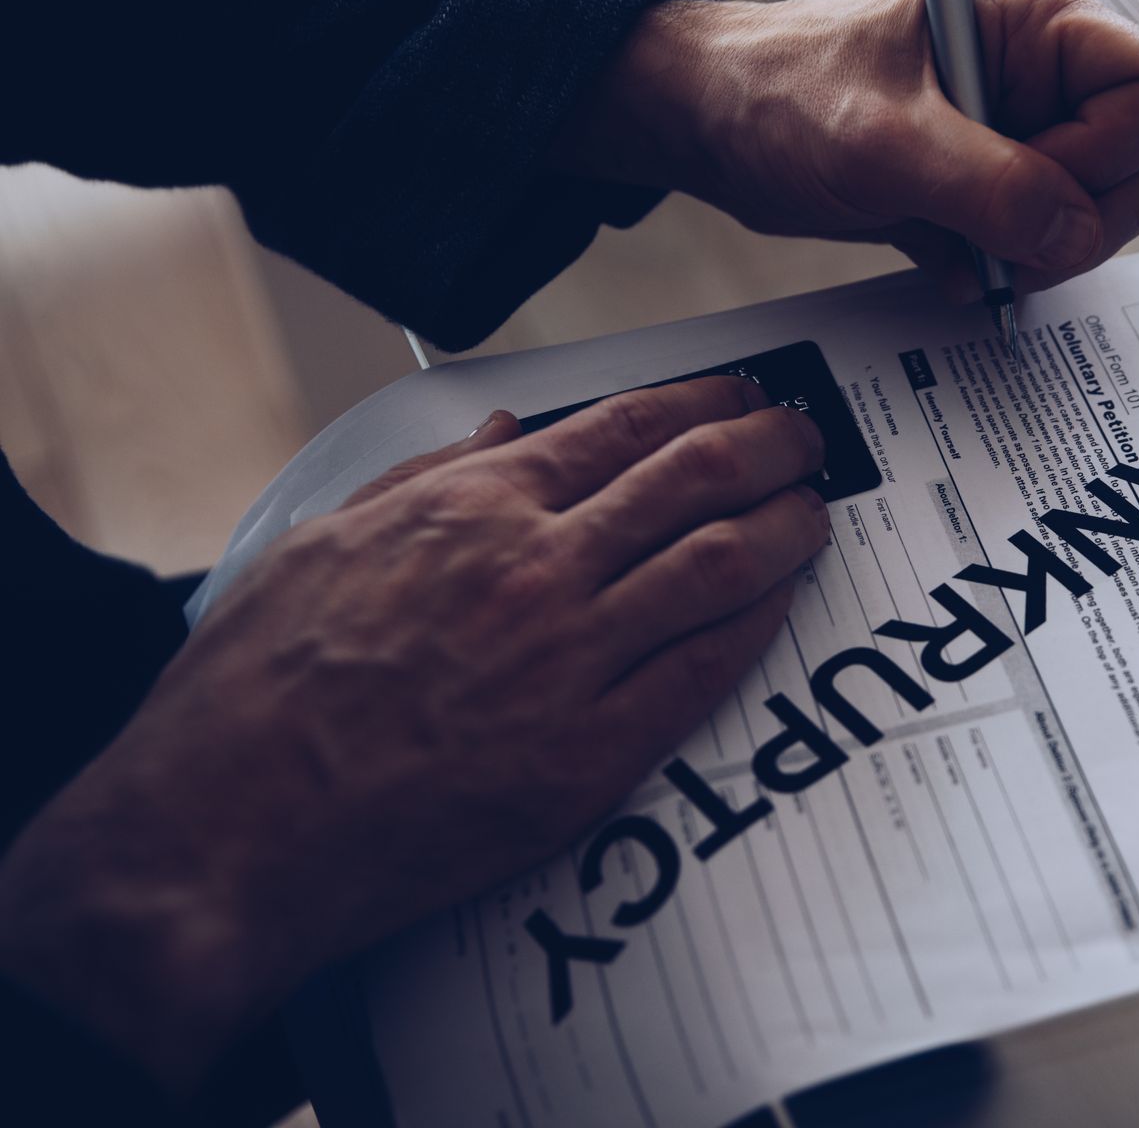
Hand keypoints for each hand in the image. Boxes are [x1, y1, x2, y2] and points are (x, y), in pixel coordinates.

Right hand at [0, 378, 827, 1090]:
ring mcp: (569, 660)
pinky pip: (703, 672)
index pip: (624, 426)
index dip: (706, 403)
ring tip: (818, 512)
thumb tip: (507, 430)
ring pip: (719, 565)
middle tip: (806, 441)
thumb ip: (424, 477)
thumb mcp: (320, 544)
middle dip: (770, 447)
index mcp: (469, 508)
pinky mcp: (589, 755)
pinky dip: (756, 626)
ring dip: (787, 527)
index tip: (744, 397)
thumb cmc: (255, 693)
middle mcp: (533, 567)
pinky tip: (781, 604)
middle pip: (695, 479)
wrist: (225, 834)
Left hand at [554, 0, 1138, 300]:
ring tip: (957, 245)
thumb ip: (990, 186)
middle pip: (1137, 170)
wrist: (712, 125)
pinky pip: (1037, 250)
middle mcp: (1043, 82)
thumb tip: (1073, 234)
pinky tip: (941, 258)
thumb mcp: (885, 139)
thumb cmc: (781, 92)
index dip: (1111, 151)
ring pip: (1091, 221)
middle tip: (995, 233)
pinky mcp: (987, 195)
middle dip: (1073, 221)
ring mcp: (1018, 142)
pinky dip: (999, 272)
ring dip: (1034, 255)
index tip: (1031, 177)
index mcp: (1039, 29)